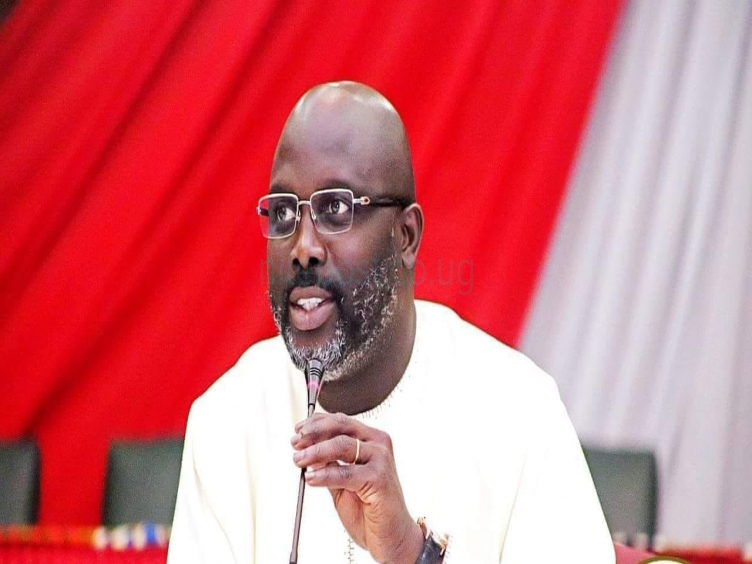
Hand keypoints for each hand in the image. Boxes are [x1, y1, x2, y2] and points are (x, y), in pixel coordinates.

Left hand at [291, 412, 422, 563]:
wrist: (391, 536)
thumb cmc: (369, 509)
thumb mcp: (342, 481)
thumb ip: (329, 463)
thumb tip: (306, 449)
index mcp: (370, 440)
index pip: (340, 421)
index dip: (316, 423)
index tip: (297, 431)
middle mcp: (378, 444)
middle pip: (341, 426)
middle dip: (313, 432)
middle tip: (295, 442)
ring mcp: (381, 459)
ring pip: (342, 444)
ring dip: (315, 452)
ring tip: (299, 460)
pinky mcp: (379, 478)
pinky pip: (345, 472)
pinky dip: (325, 474)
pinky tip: (311, 478)